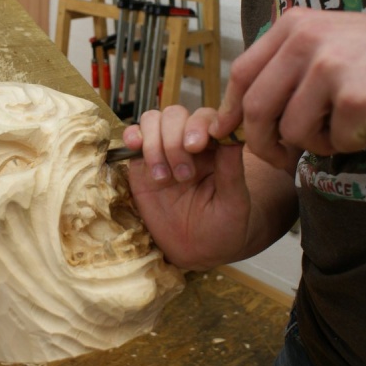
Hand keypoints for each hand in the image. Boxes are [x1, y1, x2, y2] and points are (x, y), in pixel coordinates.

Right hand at [123, 106, 249, 269]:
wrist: (197, 250)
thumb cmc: (223, 227)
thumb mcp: (234, 202)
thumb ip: (232, 169)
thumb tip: (234, 136)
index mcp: (216, 146)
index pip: (206, 117)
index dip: (198, 125)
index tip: (196, 146)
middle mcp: (188, 142)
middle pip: (175, 115)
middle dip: (174, 141)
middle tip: (182, 176)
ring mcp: (163, 150)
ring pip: (153, 121)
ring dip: (154, 144)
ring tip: (162, 178)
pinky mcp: (141, 164)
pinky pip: (133, 138)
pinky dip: (131, 136)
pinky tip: (134, 147)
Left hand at [211, 8, 365, 166]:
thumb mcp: (325, 42)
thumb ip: (284, 67)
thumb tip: (235, 114)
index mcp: (294, 25)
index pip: (242, 74)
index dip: (232, 110)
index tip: (229, 132)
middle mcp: (306, 40)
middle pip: (258, 108)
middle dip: (262, 143)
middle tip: (279, 157)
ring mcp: (331, 66)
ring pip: (293, 131)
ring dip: (313, 144)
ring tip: (338, 129)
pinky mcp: (356, 97)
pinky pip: (332, 141)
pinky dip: (346, 144)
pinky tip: (363, 125)